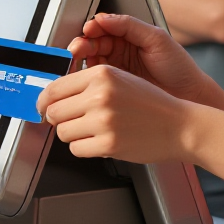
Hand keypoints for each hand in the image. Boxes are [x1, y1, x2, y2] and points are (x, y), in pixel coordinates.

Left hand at [39, 63, 198, 164]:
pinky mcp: (108, 144)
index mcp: (101, 74)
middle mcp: (100, 95)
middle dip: (58, 119)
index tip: (42, 107)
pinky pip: (76, 149)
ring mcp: (103, 120)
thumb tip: (52, 97)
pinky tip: (100, 141)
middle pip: (53, 112)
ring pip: (63, 132)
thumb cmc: (152, 104)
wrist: (180, 126)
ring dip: (72, 134)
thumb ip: (87, 84)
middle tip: (71, 121)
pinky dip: (84, 148)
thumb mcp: (120, 79)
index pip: (54, 88)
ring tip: (92, 131)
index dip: (44, 101)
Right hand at [64, 13, 223, 109]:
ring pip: (90, 61)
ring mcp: (117, 70)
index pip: (103, 28)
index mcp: (129, 35)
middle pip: (92, 44)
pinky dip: (86, 78)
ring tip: (78, 63)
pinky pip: (95, 81)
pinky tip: (85, 78)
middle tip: (78, 49)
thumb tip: (103, 17)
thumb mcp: (157, 38)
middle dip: (82, 45)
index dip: (92, 29)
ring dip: (81, 61)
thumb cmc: (179, 68)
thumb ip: (129, 25)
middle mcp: (120, 51)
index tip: (88, 32)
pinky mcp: (115, 88)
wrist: (190, 96)